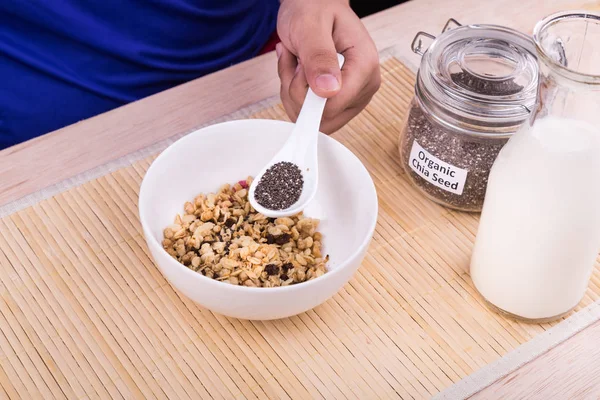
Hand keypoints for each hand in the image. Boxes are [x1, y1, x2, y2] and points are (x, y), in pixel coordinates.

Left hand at [276, 0, 380, 133]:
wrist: (315, 6)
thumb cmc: (314, 9)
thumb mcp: (310, 26)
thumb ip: (319, 56)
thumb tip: (328, 90)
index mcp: (365, 66)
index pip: (333, 105)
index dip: (307, 94)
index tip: (300, 67)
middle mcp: (364, 86)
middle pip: (324, 117)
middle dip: (298, 92)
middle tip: (297, 62)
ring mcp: (353, 97)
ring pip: (314, 120)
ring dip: (293, 92)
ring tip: (297, 63)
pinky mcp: (340, 103)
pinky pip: (311, 116)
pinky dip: (294, 95)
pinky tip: (299, 73)